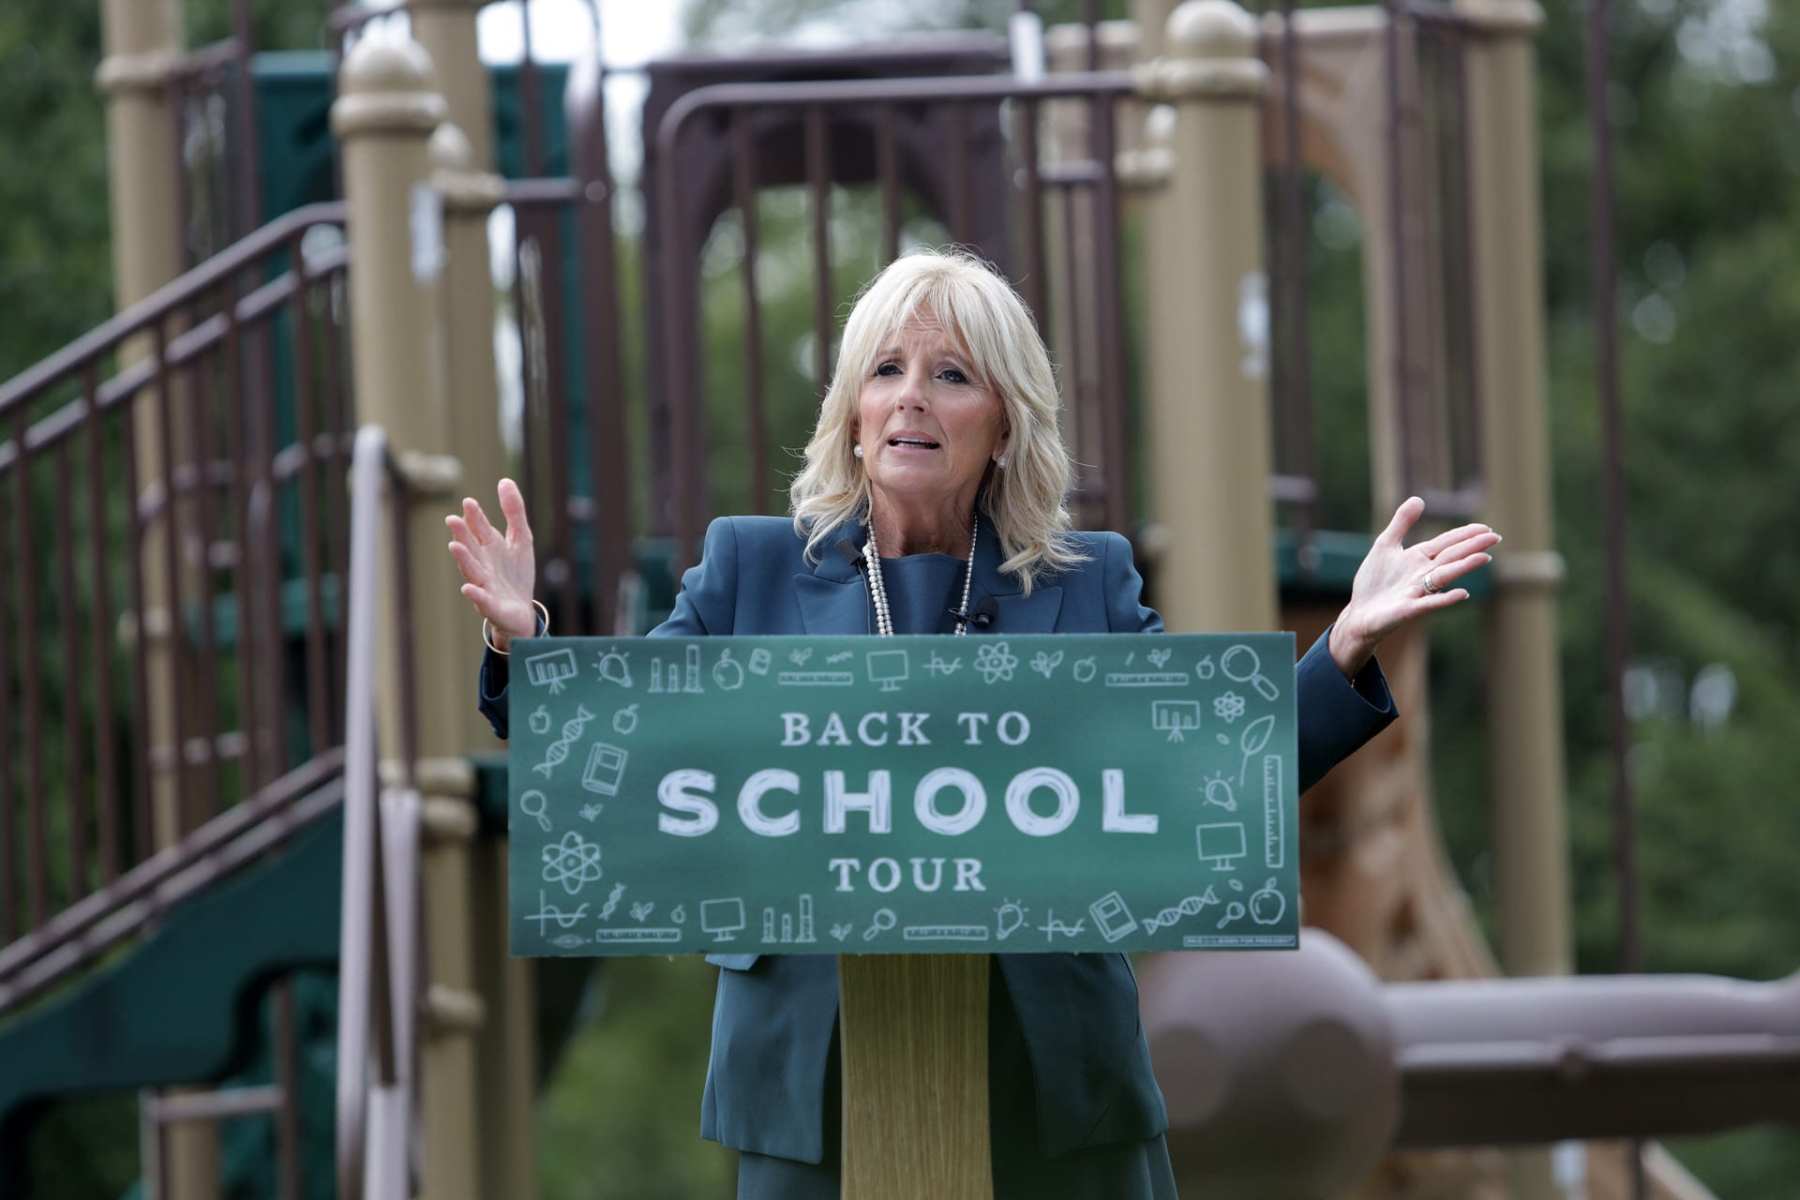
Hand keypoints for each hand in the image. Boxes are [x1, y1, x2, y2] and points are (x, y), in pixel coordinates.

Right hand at [446, 479, 537, 650]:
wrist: (521, 610)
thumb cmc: (516, 573)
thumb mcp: (521, 538)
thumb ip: (514, 512)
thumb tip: (505, 480)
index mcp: (489, 547)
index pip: (480, 528)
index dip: (475, 516)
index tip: (469, 502)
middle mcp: (482, 564)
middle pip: (471, 547)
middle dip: (462, 534)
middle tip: (453, 520)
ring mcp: (485, 585)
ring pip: (471, 571)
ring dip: (463, 559)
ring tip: (454, 546)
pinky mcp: (491, 606)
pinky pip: (482, 600)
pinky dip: (475, 594)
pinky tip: (468, 588)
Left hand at [1328, 496, 1499, 677]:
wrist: (1360, 612)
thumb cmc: (1374, 582)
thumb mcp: (1385, 545)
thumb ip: (1401, 523)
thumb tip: (1419, 498)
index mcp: (1419, 558)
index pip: (1447, 543)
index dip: (1465, 535)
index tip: (1486, 528)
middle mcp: (1424, 574)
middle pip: (1451, 557)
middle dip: (1472, 546)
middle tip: (1495, 537)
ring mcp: (1418, 592)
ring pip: (1445, 576)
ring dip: (1464, 567)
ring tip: (1484, 557)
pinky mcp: (1409, 609)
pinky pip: (1430, 603)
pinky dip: (1445, 598)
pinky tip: (1462, 593)